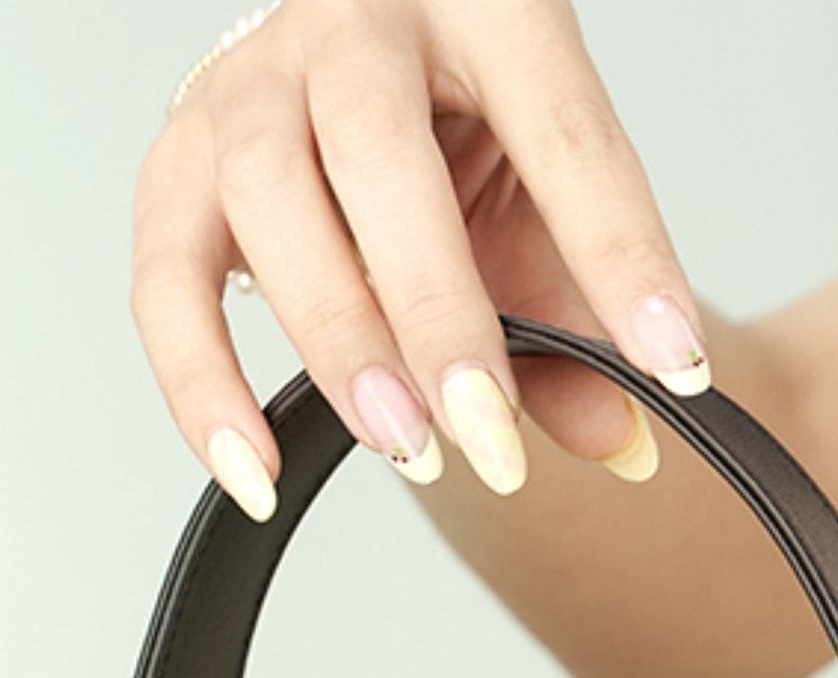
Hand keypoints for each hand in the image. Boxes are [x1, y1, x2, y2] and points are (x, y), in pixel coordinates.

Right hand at [132, 0, 712, 520]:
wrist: (357, 66)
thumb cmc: (459, 134)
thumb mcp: (545, 209)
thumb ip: (585, 319)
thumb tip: (628, 444)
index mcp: (483, 4)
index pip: (562, 128)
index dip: (621, 253)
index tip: (671, 362)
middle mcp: (353, 23)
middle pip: (378, 155)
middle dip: (436, 312)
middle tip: (484, 435)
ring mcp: (252, 85)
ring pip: (269, 202)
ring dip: (337, 342)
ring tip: (404, 447)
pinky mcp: (179, 163)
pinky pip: (166, 282)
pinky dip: (203, 387)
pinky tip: (255, 470)